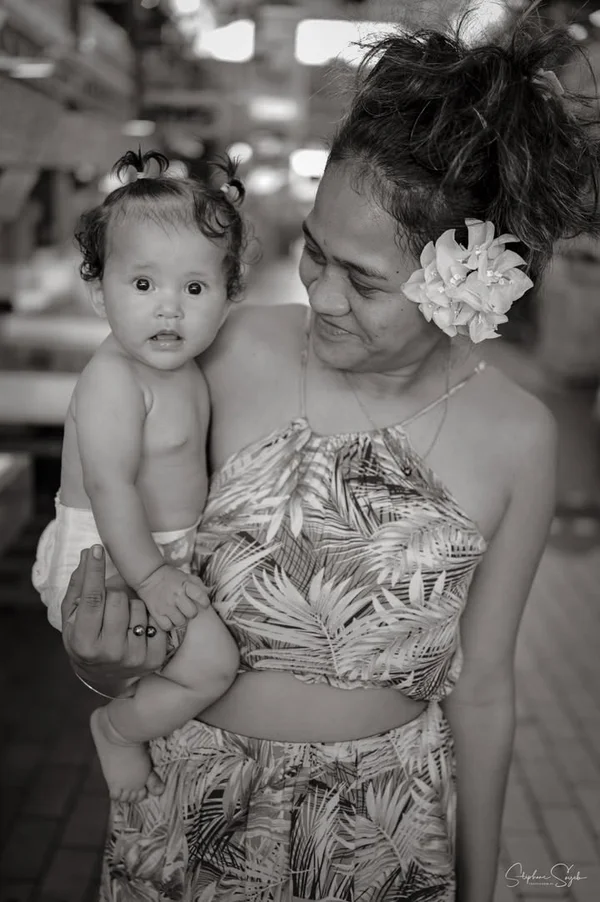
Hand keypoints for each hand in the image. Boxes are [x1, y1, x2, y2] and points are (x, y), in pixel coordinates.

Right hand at [62, 545, 166, 685]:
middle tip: (110, 604)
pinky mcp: (154, 658)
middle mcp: (109, 652)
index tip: (96, 549)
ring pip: (139, 607)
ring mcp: (134, 657)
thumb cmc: (85, 639)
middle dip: (114, 594)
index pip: (92, 599)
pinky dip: (148, 619)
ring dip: (132, 607)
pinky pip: (157, 621)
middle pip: (118, 599)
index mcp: (84, 642)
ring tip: (123, 620)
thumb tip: (87, 553)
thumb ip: (78, 587)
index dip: (94, 571)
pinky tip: (138, 628)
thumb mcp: (72, 618)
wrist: (104, 676)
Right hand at [135, 564, 209, 631]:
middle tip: (187, 609)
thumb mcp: (186, 576)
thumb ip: (198, 584)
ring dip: (180, 619)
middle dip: (191, 612)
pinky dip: (169, 624)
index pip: (201, 596)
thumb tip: (208, 593)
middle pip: (192, 613)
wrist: (149, 576)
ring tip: (177, 613)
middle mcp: (176, 596)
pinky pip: (167, 626)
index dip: (205, 602)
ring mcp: (166, 605)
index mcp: (185, 585)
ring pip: (180, 622)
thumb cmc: (171, 577)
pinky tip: (169, 618)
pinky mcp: (156, 613)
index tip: (204, 604)